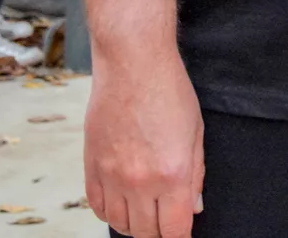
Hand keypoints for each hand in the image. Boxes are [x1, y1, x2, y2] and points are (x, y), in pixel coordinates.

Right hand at [84, 52, 204, 237]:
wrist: (132, 66)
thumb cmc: (170, 93)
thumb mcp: (196, 134)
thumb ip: (195, 176)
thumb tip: (193, 208)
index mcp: (173, 174)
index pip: (173, 229)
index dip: (180, 236)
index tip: (183, 233)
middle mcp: (140, 182)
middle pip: (146, 231)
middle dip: (159, 232)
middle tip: (166, 222)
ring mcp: (112, 176)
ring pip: (119, 223)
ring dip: (134, 225)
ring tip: (146, 215)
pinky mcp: (91, 167)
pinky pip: (97, 206)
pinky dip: (110, 213)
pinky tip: (122, 205)